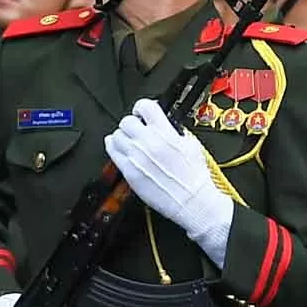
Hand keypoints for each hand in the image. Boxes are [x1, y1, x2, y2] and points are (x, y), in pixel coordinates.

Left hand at [105, 100, 233, 262]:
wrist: (192, 200)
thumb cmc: (195, 178)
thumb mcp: (192, 146)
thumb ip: (176, 133)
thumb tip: (166, 126)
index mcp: (166, 133)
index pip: (145, 106)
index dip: (142, 108)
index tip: (143, 114)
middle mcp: (148, 142)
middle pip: (126, 120)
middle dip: (132, 124)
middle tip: (137, 130)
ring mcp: (136, 156)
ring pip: (116, 134)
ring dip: (123, 136)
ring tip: (130, 142)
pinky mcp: (128, 170)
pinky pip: (111, 151)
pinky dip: (114, 147)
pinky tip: (121, 149)